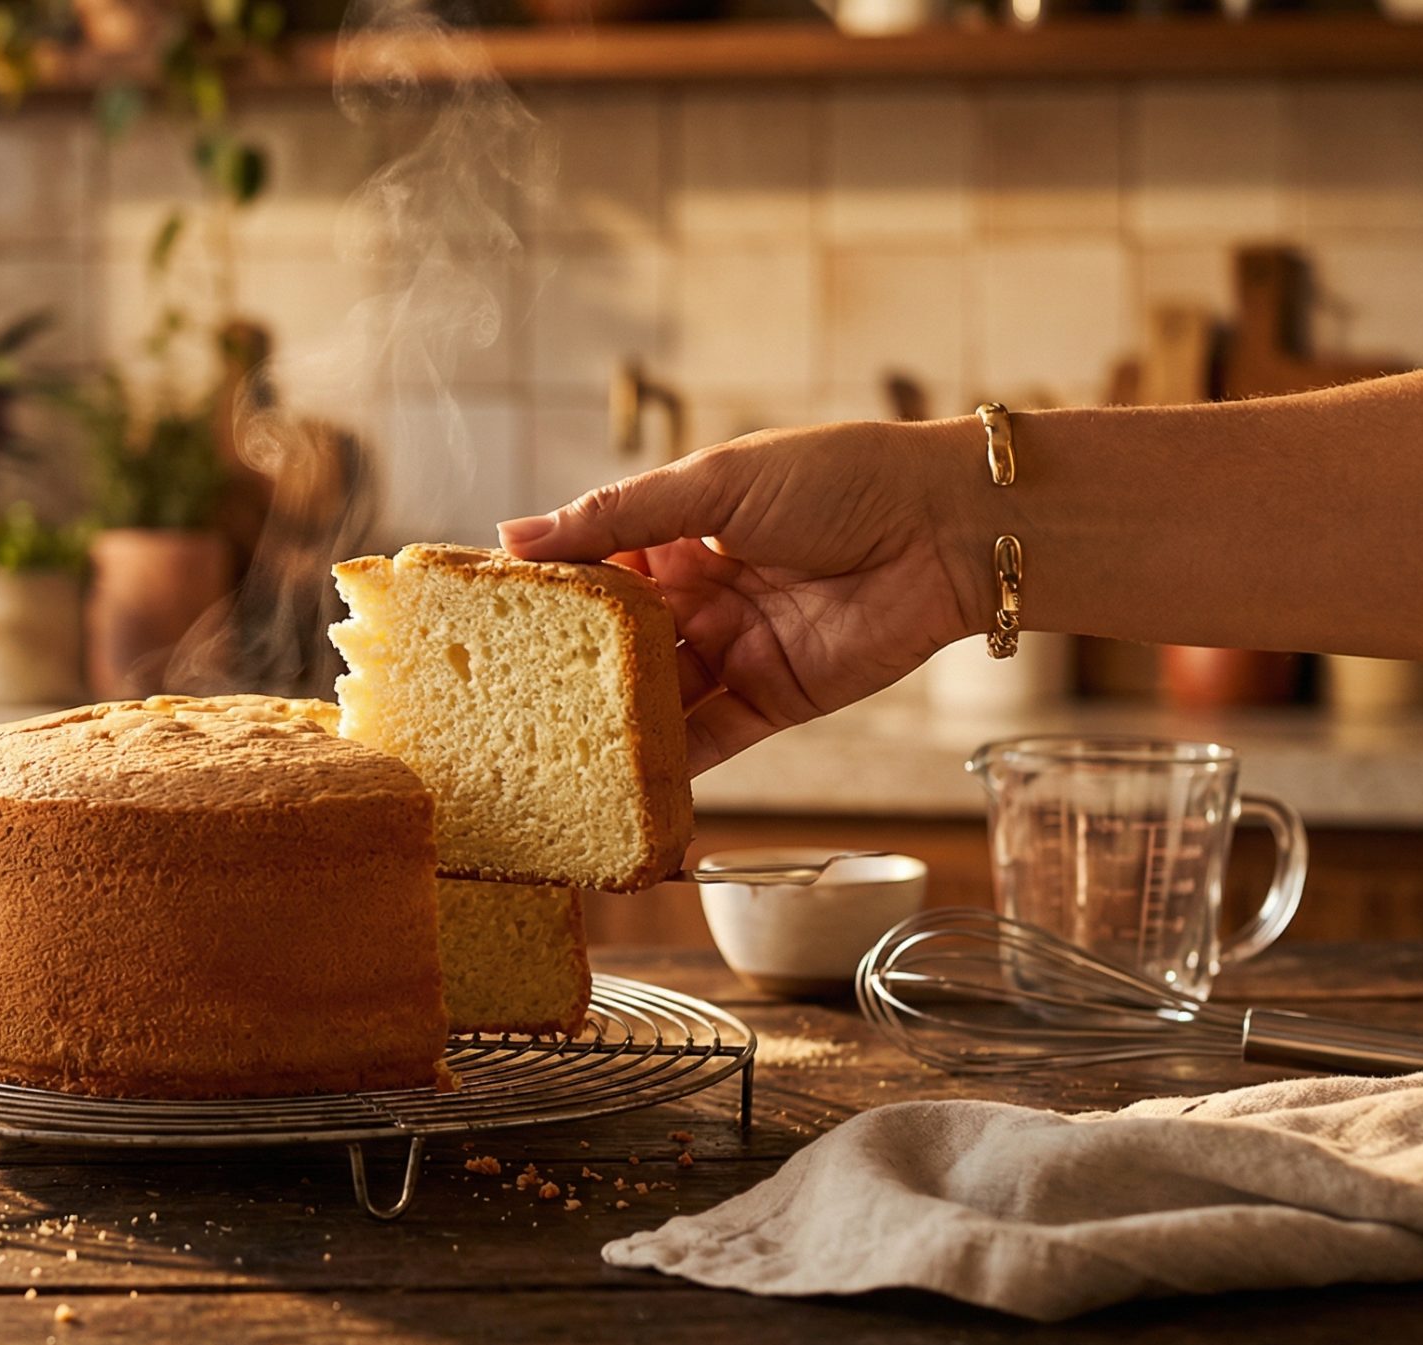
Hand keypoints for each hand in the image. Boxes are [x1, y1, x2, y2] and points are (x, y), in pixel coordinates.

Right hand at [498, 420, 988, 774]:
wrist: (946, 530)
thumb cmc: (838, 478)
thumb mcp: (714, 484)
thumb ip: (616, 518)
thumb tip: (511, 535)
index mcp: (680, 530)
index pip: (592, 566)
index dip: (542, 593)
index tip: (477, 621)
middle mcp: (700, 593)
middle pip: (616, 640)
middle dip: (565, 669)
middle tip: (494, 702)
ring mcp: (733, 649)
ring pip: (654, 696)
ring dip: (608, 723)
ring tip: (542, 754)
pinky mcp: (771, 700)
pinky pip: (707, 741)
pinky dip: (667, 767)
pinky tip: (616, 787)